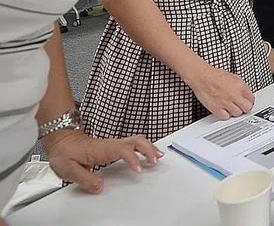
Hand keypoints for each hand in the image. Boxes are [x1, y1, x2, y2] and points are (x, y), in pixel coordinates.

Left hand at [43, 129, 161, 193]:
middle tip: (155, 161)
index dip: (133, 159)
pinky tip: (148, 153)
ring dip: (150, 147)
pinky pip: (134, 143)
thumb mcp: (68, 168)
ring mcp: (114, 144)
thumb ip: (85, 179)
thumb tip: (100, 186)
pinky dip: (145, 147)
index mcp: (102, 149)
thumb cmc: (65, 152)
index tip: (139, 169)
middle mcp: (111, 145)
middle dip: (148, 150)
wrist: (62, 140)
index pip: (123, 150)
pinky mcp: (114, 146)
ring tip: (158, 157)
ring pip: (137, 140)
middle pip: (136, 141)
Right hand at [183, 64, 254, 119]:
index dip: (249, 101)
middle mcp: (234, 95)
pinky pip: (225, 117)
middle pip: (247, 108)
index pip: (252, 99)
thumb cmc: (215, 75)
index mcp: (240, 86)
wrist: (202, 77)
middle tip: (240, 106)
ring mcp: (226, 103)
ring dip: (235, 111)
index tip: (246, 102)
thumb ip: (242, 87)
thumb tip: (246, 94)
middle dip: (244, 108)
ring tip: (230, 107)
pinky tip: (223, 109)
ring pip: (237, 114)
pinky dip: (225, 115)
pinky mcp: (216, 108)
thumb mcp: (234, 77)